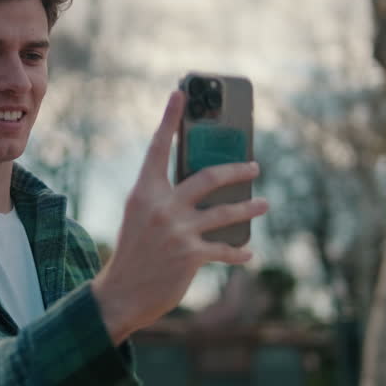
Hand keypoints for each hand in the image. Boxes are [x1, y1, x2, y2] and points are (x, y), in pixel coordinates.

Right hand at [91, 91, 267, 344]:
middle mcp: (161, 206)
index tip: (180, 92)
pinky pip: (224, 248)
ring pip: (225, 211)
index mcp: (143, 192)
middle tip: (254, 165)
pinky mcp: (191, 254)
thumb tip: (201, 187)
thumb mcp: (140, 217)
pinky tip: (248, 252)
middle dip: (237, 169)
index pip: (158, 148)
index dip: (169, 119)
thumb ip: (163, 198)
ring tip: (263, 203)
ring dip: (249, 207)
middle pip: (208, 177)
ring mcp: (177, 230)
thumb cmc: (133, 252)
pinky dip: (238, 251)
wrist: (122, 293)